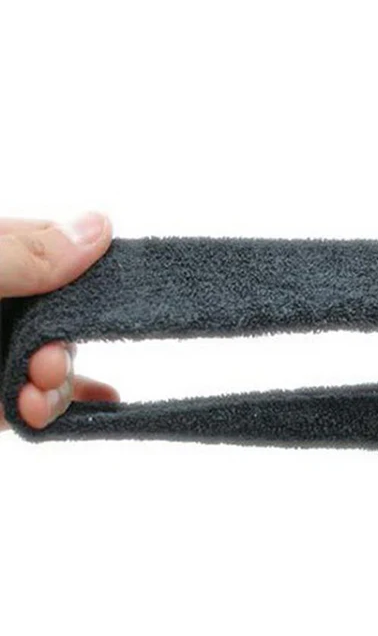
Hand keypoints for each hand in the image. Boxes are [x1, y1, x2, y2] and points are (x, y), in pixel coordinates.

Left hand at [0, 214, 118, 431]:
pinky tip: (96, 408)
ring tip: (34, 400)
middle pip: (60, 316)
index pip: (52, 250)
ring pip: (51, 364)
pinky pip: (33, 403)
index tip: (109, 295)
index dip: (86, 275)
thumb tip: (101, 227)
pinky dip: (61, 409)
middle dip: (63, 347)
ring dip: (58, 385)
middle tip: (45, 366)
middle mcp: (0, 302)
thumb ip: (25, 254)